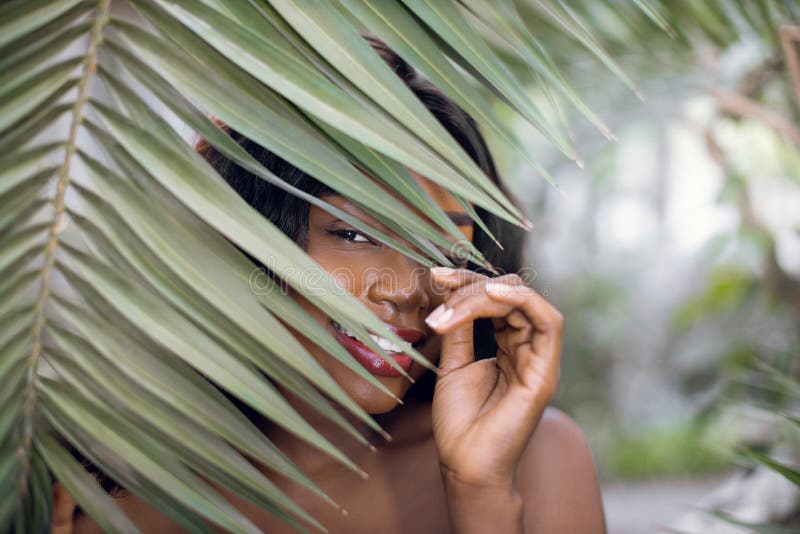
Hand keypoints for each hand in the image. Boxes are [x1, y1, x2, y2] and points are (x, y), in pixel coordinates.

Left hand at [427, 269, 562, 488]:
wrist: (465, 463)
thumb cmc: (459, 421)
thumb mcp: (453, 363)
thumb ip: (460, 329)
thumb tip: (452, 295)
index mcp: (508, 346)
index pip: (496, 299)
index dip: (468, 282)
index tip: (436, 276)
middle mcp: (527, 348)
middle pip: (511, 293)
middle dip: (473, 283)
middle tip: (440, 285)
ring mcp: (539, 359)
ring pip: (525, 301)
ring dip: (487, 292)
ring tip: (454, 299)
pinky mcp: (545, 371)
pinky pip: (548, 322)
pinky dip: (523, 300)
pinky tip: (491, 294)